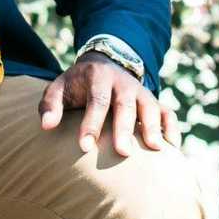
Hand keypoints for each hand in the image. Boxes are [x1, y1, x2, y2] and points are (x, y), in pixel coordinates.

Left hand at [38, 51, 179, 155]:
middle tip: (123, 153)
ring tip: (155, 149)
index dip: (91, 123)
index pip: (96, 100)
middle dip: (124, 128)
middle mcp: (122, 82)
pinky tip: (172, 147)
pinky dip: (172, 128)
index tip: (85, 147)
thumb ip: (50, 105)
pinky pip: (167, 112)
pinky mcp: (153, 100)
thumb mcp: (59, 88)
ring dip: (153, 126)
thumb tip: (46, 126)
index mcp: (97, 76)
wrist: (102, 65)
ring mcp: (140, 91)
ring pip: (150, 106)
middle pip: (125, 105)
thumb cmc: (77, 85)